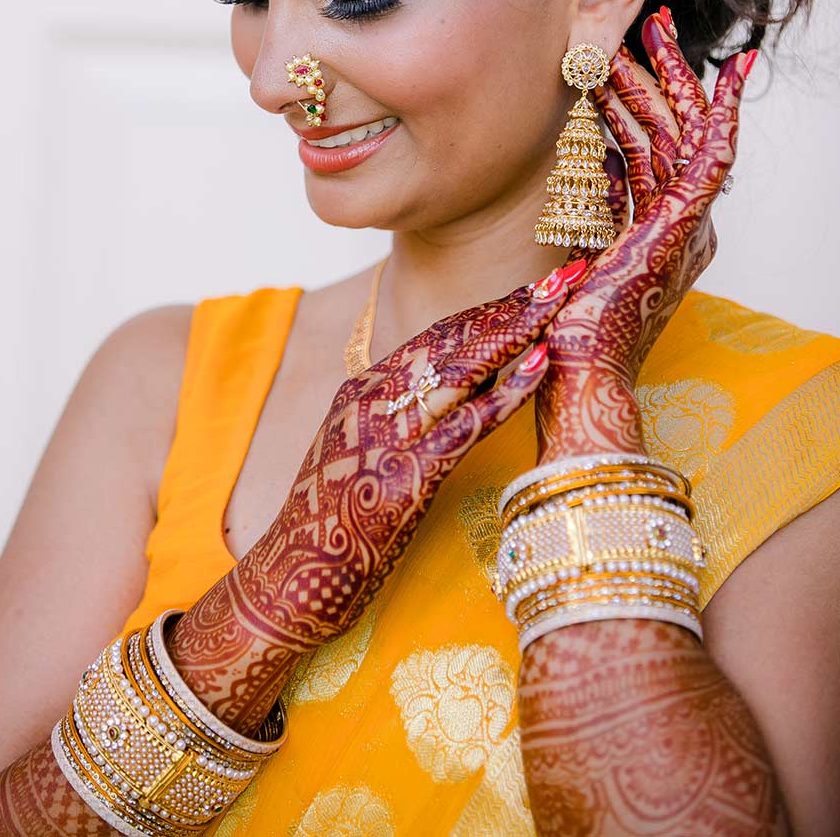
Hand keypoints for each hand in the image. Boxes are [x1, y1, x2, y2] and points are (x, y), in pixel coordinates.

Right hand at [234, 278, 570, 652]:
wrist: (285, 583)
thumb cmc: (329, 529)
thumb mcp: (361, 454)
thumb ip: (399, 420)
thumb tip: (456, 395)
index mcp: (364, 390)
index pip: (439, 336)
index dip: (492, 308)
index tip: (536, 287)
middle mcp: (374, 399)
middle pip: (455, 338)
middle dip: (514, 303)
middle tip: (568, 271)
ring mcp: (388, 434)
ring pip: (462, 367)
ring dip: (517, 329)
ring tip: (563, 299)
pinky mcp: (404, 477)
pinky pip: (465, 423)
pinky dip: (507, 390)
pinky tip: (541, 364)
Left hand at [535, 10, 754, 462]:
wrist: (579, 371)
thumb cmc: (573, 326)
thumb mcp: (584, 250)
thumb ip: (600, 207)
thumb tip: (597, 163)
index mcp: (661, 229)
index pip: (656, 148)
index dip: (643, 98)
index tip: (623, 57)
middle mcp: (684, 224)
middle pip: (673, 131)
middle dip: (659, 73)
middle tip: (645, 24)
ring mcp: (690, 225)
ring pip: (685, 132)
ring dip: (668, 78)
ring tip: (648, 32)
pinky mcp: (687, 225)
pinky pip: (713, 156)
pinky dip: (723, 111)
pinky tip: (727, 72)